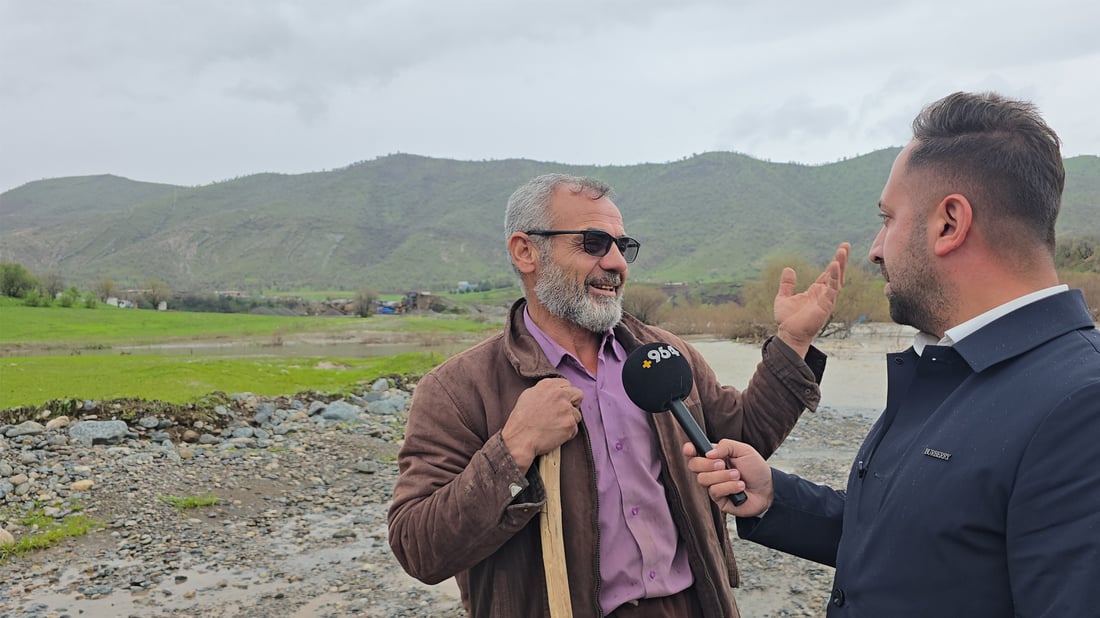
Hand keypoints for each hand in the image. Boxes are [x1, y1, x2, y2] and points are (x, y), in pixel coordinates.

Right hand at [501, 378, 582, 471]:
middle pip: (578, 394)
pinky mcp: (570, 423)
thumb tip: (554, 392)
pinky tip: (555, 434)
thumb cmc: (521, 420)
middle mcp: (559, 394)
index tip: (560, 402)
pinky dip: (567, 433)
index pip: (566, 384)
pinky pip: (574, 429)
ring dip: (569, 420)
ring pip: (577, 414)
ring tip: (554, 426)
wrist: (520, 439)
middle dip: (574, 403)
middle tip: (565, 412)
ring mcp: (566, 409)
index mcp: (548, 385)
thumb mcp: (528, 396)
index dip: (564, 394)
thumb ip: (544, 391)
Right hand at [683, 439, 772, 516]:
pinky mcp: (718, 499)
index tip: (690, 449)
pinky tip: (740, 487)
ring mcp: (713, 485)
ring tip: (738, 476)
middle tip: (723, 464)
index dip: (689, 450)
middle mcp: (711, 471)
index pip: (695, 453)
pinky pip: (714, 491)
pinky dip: (729, 487)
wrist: (768, 490)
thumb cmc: (756, 469)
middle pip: (694, 465)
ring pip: (703, 479)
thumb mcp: (744, 450)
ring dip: (723, 476)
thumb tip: (708, 452)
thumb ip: (726, 446)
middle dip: (707, 464)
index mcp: (715, 457)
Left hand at [775, 242, 849, 356]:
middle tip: (845, 245)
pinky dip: (834, 277)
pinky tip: (834, 265)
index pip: (827, 274)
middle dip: (841, 260)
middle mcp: (823, 295)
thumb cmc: (788, 320)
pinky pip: (832, 289)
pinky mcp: (825, 305)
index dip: (834, 262)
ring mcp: (826, 300)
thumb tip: (788, 269)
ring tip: (842, 251)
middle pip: (835, 274)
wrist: (788, 334)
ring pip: (836, 279)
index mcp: (816, 292)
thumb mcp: (783, 297)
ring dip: (840, 265)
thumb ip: (787, 284)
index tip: (841, 250)